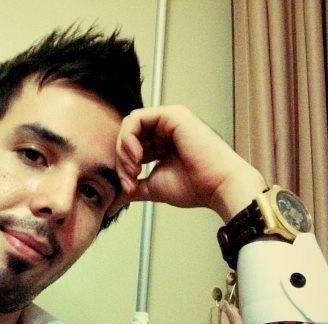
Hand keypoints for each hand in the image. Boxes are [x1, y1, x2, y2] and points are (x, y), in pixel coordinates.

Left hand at [111, 105, 266, 222]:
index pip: (129, 148)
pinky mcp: (171, 115)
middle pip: (126, 136)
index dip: (122, 167)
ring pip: (128, 126)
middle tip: (129, 180)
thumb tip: (111, 204)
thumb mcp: (152, 187)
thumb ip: (131, 189)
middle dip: (121, 161)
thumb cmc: (193, 187)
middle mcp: (164, 129)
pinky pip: (136, 119)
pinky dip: (129, 138)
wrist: (217, 186)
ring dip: (124, 150)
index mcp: (161, 144)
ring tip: (134, 169)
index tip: (129, 187)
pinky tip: (137, 156)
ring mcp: (168, 120)